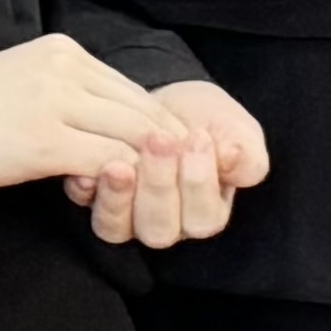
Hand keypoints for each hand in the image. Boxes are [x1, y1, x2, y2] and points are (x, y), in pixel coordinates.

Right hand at [0, 33, 172, 198]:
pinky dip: (119, 183)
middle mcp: (65, 67)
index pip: (134, 90)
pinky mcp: (43, 141)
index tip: (173, 159)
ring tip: (155, 197)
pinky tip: (114, 198)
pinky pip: (106, 162)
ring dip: (149, 170)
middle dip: (168, 151)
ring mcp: (55, 103)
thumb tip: (114, 129)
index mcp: (63, 51)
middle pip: (142, 111)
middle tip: (183, 184)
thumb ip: (70, 95)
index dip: (161, 128)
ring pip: (132, 136)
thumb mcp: (24, 82)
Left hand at [74, 75, 268, 247]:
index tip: (198, 137)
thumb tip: (235, 158)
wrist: (167, 101)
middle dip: (159, 186)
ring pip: (118, 228)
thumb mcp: (236, 132)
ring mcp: (126, 216)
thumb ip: (245, 155)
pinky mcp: (94, 198)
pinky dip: (85, 192)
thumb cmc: (207, 121)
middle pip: (159, 229)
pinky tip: (85, 170)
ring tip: (120, 164)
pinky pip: (85, 209)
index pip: (202, 217)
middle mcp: (164, 224)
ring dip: (118, 197)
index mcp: (204, 215)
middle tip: (159, 142)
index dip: (199, 180)